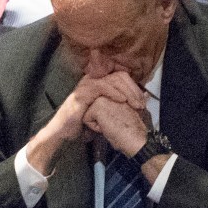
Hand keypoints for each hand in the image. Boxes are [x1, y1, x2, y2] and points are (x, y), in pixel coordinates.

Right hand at [27, 72, 144, 173]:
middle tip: (142, 103)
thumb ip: (117, 102)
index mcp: (99, 82)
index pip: (121, 76)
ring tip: (135, 104)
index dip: (134, 86)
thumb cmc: (85, 122)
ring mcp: (86, 85)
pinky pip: (101, 87)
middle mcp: (92, 80)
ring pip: (112, 80)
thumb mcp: (105, 110)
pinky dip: (114, 92)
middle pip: (119, 76)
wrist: (65, 132)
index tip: (143, 99)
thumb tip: (138, 100)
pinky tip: (122, 100)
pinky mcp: (81, 93)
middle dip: (133, 89)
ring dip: (127, 92)